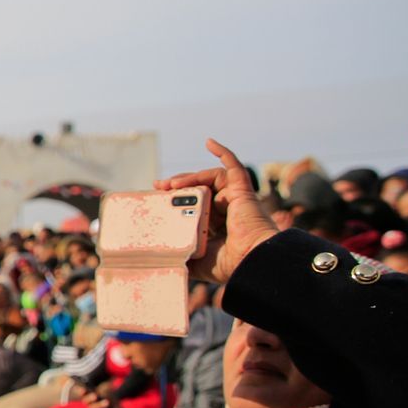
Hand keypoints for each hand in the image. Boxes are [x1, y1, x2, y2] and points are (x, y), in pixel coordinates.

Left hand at [155, 138, 278, 284]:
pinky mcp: (243, 191)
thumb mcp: (197, 262)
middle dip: (179, 185)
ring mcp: (236, 199)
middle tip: (159, 187)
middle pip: (201, 189)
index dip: (178, 199)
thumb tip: (159, 261)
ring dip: (190, 177)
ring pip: (211, 179)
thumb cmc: (229, 264)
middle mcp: (228, 210)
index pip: (196, 205)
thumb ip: (182, 258)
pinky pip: (235, 166)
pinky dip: (224, 152)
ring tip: (170, 184)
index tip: (158, 197)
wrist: (250, 261)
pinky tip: (209, 142)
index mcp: (218, 226)